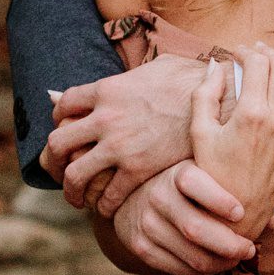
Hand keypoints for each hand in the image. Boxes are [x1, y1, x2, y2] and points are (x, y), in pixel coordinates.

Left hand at [43, 53, 205, 214]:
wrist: (219, 99)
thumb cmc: (192, 80)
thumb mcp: (155, 67)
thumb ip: (132, 74)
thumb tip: (128, 73)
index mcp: (107, 89)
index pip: (64, 105)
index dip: (59, 120)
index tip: (65, 130)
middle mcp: (105, 117)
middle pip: (58, 143)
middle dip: (53, 161)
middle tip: (59, 171)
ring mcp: (120, 145)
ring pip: (75, 174)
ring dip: (71, 190)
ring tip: (76, 198)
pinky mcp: (139, 169)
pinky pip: (109, 193)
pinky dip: (104, 204)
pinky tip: (108, 207)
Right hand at [112, 164, 258, 274]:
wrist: (136, 198)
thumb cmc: (188, 186)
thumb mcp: (208, 177)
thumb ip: (239, 192)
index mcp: (176, 173)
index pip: (194, 183)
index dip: (219, 200)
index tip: (241, 213)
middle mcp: (157, 197)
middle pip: (196, 229)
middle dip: (229, 245)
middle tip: (250, 249)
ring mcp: (147, 224)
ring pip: (191, 255)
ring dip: (221, 263)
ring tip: (238, 258)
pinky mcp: (141, 247)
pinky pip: (179, 269)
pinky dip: (204, 272)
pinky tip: (218, 265)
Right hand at [190, 44, 273, 220]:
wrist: (236, 213)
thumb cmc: (215, 174)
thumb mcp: (200, 134)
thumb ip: (203, 95)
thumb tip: (213, 65)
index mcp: (250, 114)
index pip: (256, 64)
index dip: (246, 52)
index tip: (238, 54)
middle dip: (270, 53)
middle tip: (260, 54)